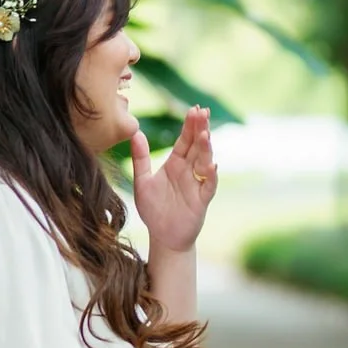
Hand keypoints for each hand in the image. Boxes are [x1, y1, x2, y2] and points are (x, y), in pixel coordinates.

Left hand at [129, 105, 216, 253]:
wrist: (163, 237)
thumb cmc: (154, 210)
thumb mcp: (142, 181)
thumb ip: (140, 158)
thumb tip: (135, 132)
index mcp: (176, 164)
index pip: (185, 140)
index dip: (190, 125)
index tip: (194, 109)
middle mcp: (189, 171)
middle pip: (197, 146)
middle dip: (201, 129)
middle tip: (203, 112)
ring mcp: (197, 184)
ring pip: (204, 162)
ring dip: (206, 148)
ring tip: (204, 134)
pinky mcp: (202, 200)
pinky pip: (209, 186)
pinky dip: (211, 176)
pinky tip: (211, 165)